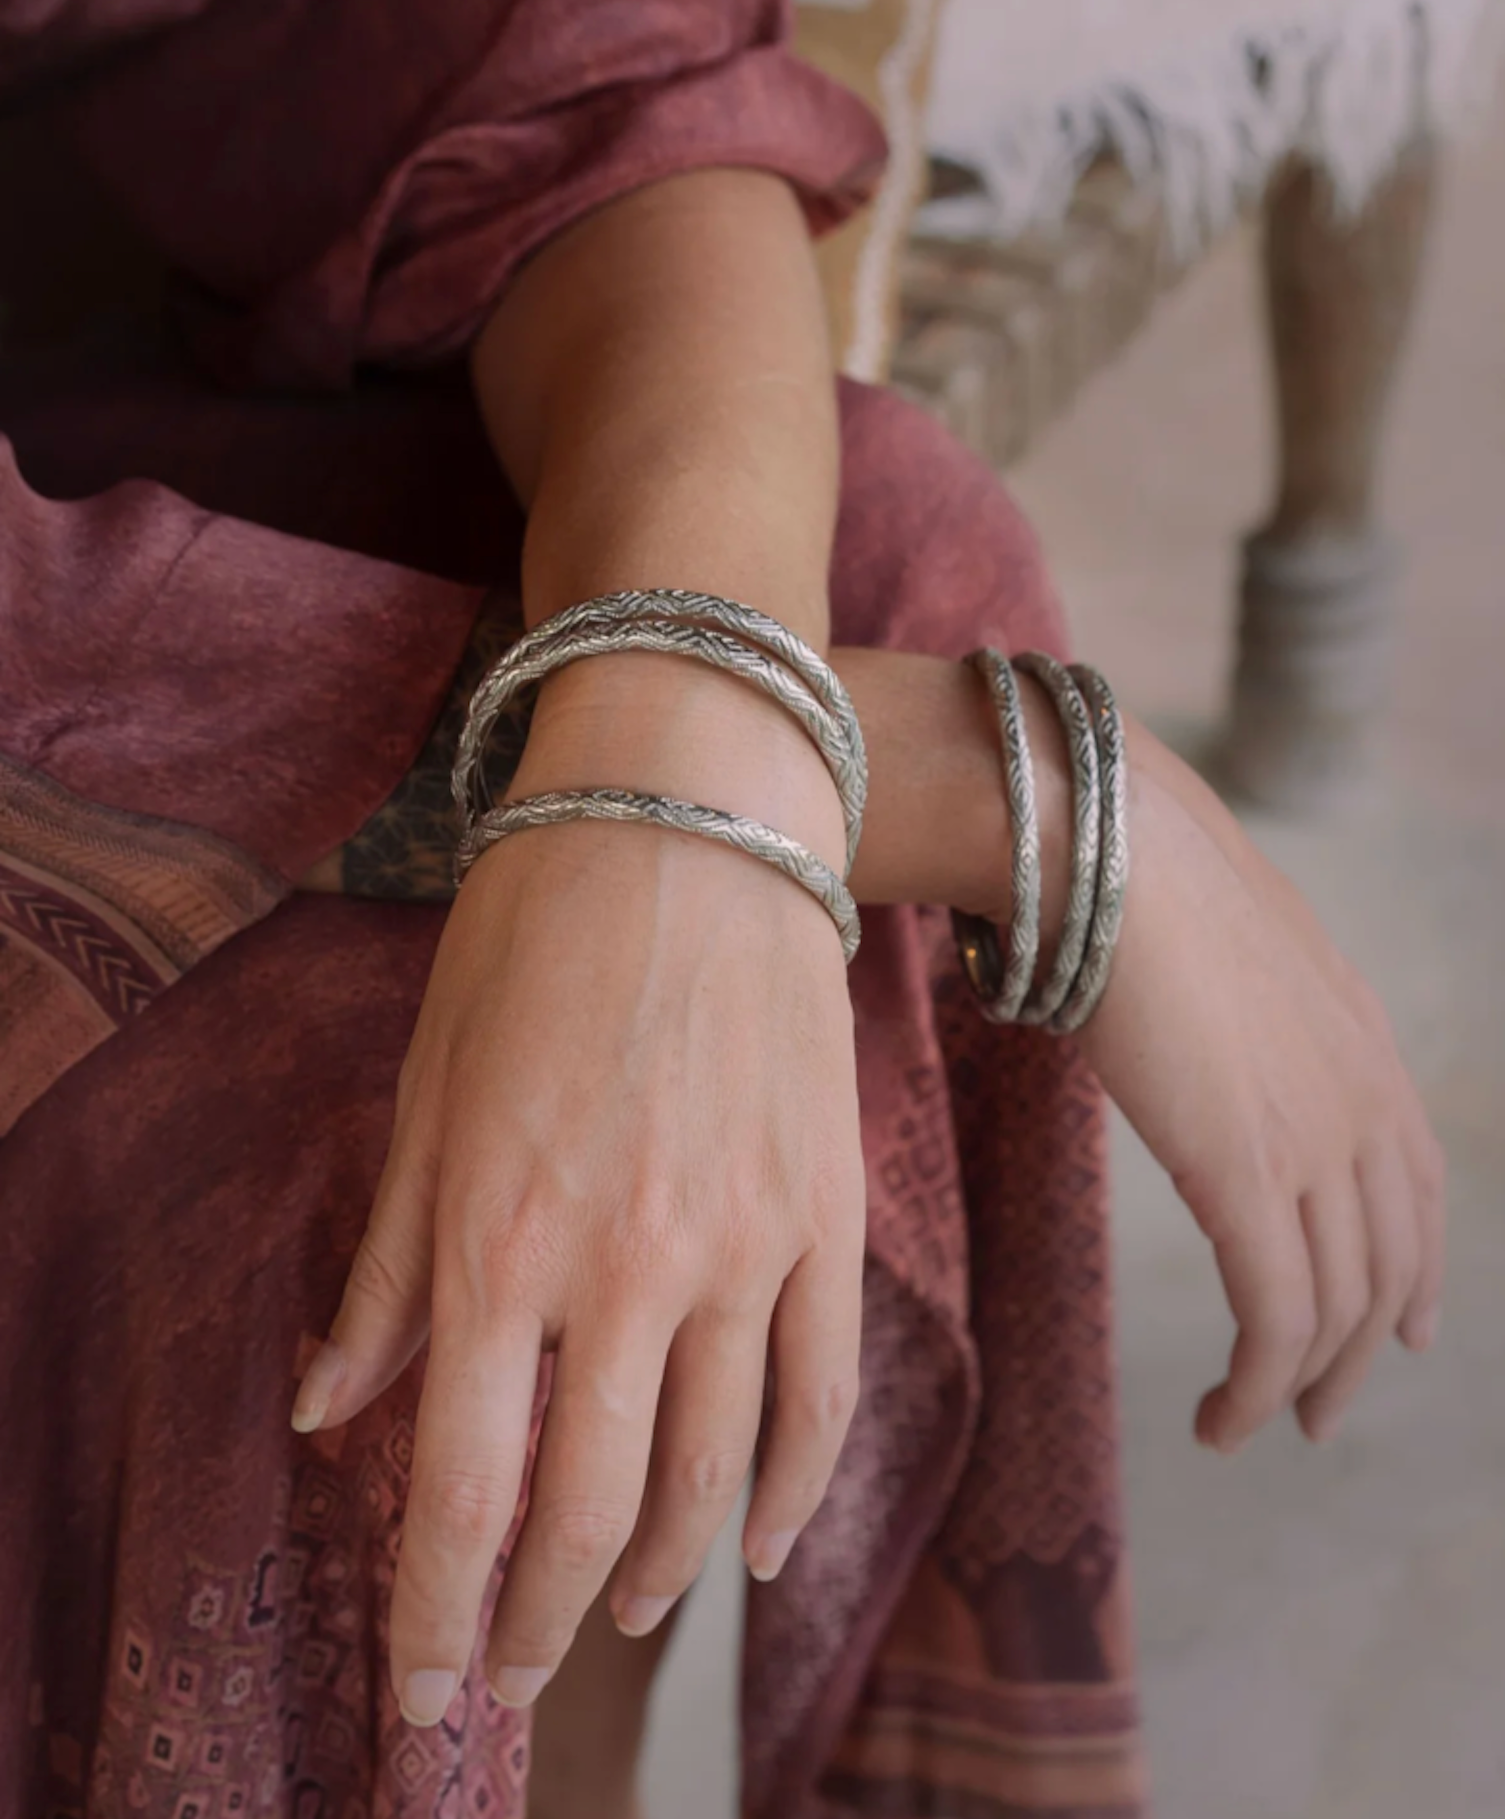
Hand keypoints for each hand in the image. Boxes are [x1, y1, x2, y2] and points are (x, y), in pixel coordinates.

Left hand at [292, 661, 863, 1724]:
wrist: (687, 813)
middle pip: (586, 1510)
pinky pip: (825, 1389)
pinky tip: (765, 1546)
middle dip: (536, 1622)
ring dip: (657, 1572)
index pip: (461, 1491)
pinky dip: (797, 1490)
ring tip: (617, 1617)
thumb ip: (385, 1273)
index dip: (439, 1620)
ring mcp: (745, 1246)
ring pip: (714, 1472)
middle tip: (510, 1673)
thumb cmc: (529, 938)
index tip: (425, 1698)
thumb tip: (328, 1412)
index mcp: (497, 1243)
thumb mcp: (423, 1096)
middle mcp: (625, 1268)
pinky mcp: (827, 1213)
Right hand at [1080, 731, 1445, 1451]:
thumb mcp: (1227, 944)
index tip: (1399, 1331)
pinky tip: (1220, 1417)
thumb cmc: (1139, 876)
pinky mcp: (1245, 1175)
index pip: (1419, 1188)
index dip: (1416, 1270)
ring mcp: (1313, 1138)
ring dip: (1300, 1386)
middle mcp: (1362, 1099)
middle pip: (1386, 1265)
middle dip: (1357, 1354)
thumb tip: (1201, 1025)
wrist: (1113, 851)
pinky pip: (1275, 1318)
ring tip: (1250, 1425)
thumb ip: (1247, 1004)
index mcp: (1364, 1044)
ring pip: (1335, 1307)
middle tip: (1319, 1415)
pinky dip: (1257, 1387)